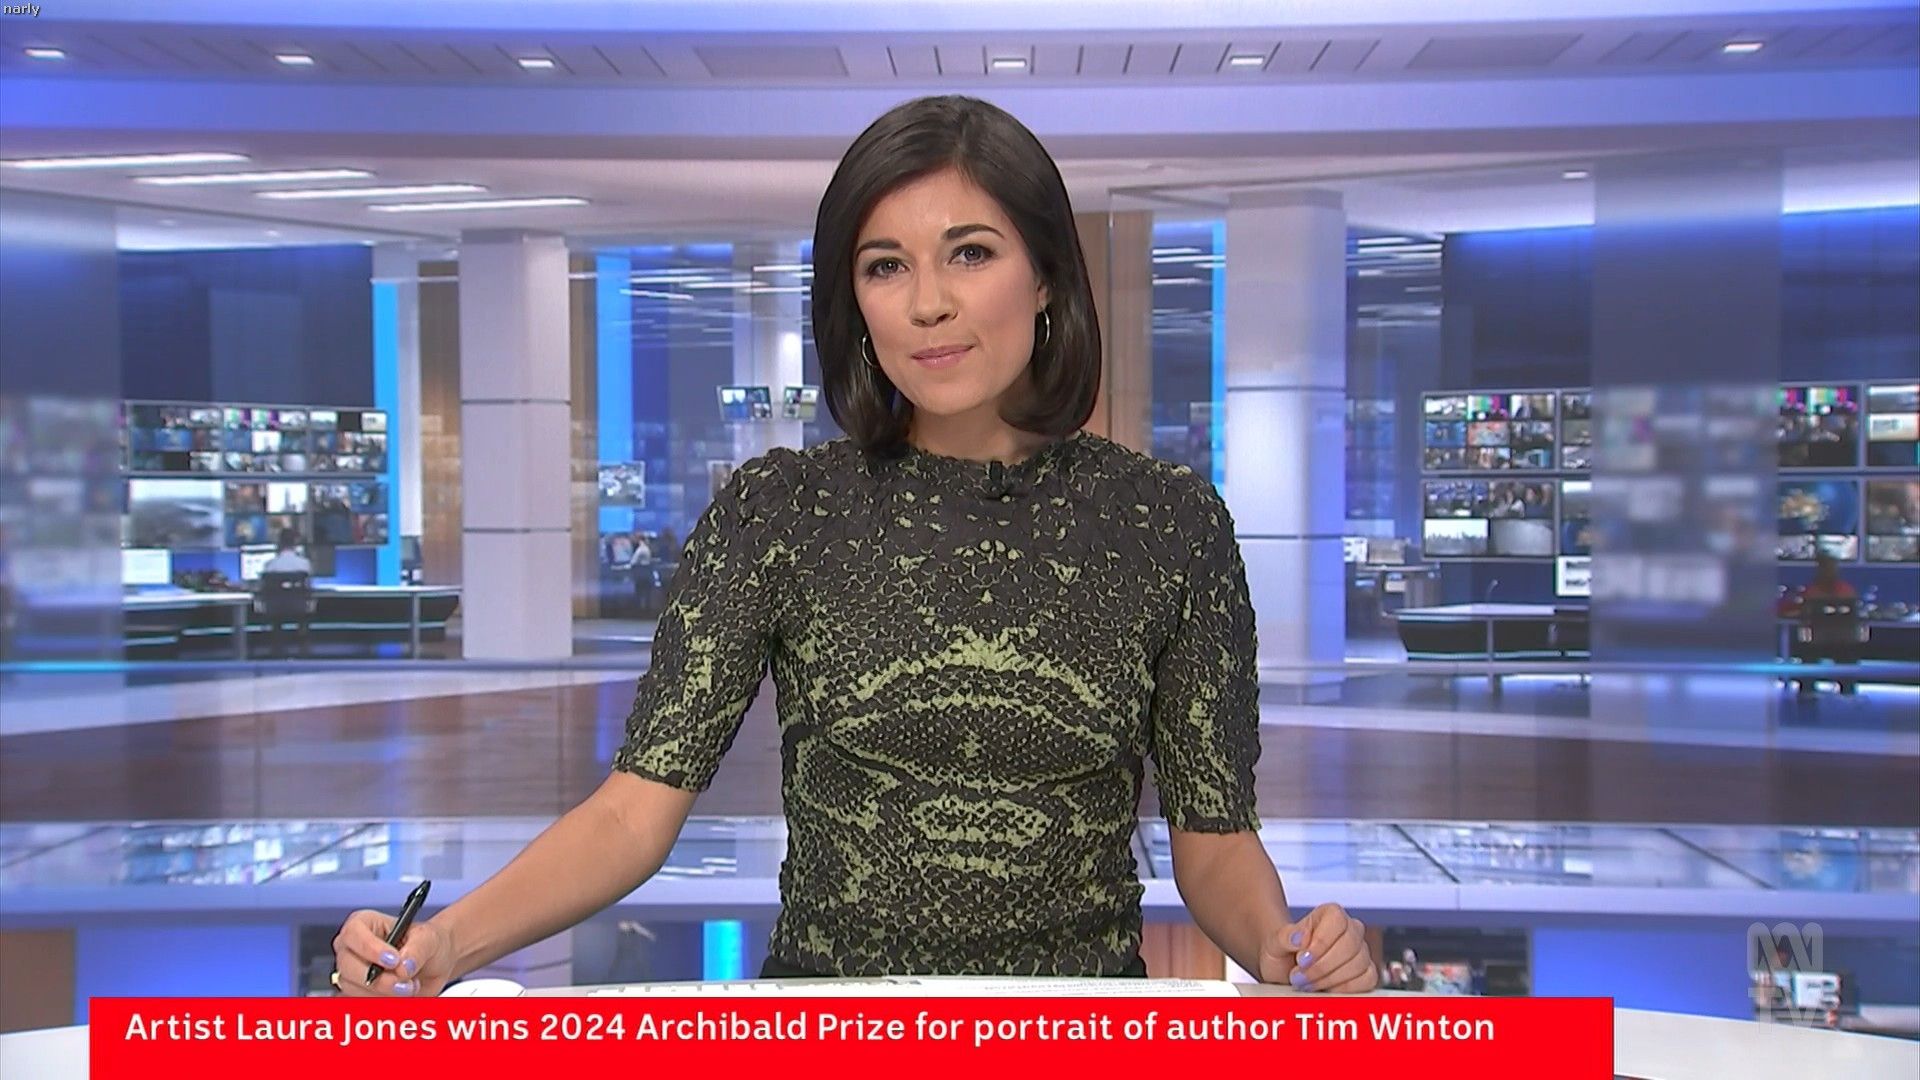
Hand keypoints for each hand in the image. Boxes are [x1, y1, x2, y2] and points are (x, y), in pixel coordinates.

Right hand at [331, 909, 454, 997]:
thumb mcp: (428, 938)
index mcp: (364, 924)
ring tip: (410, 987)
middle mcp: (351, 949)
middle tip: (405, 983)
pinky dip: (385, 1004)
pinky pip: (362, 1005)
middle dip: (379, 980)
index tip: (393, 960)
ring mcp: (351, 974)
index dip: (370, 948)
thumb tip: (404, 966)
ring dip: (385, 994)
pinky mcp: (357, 995)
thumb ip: (417, 950)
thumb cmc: (426, 943)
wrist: (435, 964)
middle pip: (348, 967)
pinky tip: (403, 997)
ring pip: (354, 990)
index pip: (353, 933)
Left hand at [1257, 903, 1377, 993]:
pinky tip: (1325, 989)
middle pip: (1350, 945)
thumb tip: (1300, 937)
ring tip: (1307, 984)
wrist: (1285, 970)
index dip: (1321, 942)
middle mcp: (1351, 929)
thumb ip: (1284, 937)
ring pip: (1358, 964)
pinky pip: (1367, 980)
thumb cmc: (1283, 953)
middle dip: (1322, 967)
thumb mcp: (1274, 943)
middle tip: (1299, 977)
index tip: (1302, 959)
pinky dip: (1345, 989)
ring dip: (1329, 979)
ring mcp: (1361, 952)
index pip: (1337, 921)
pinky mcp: (1366, 973)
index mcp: (1330, 914)